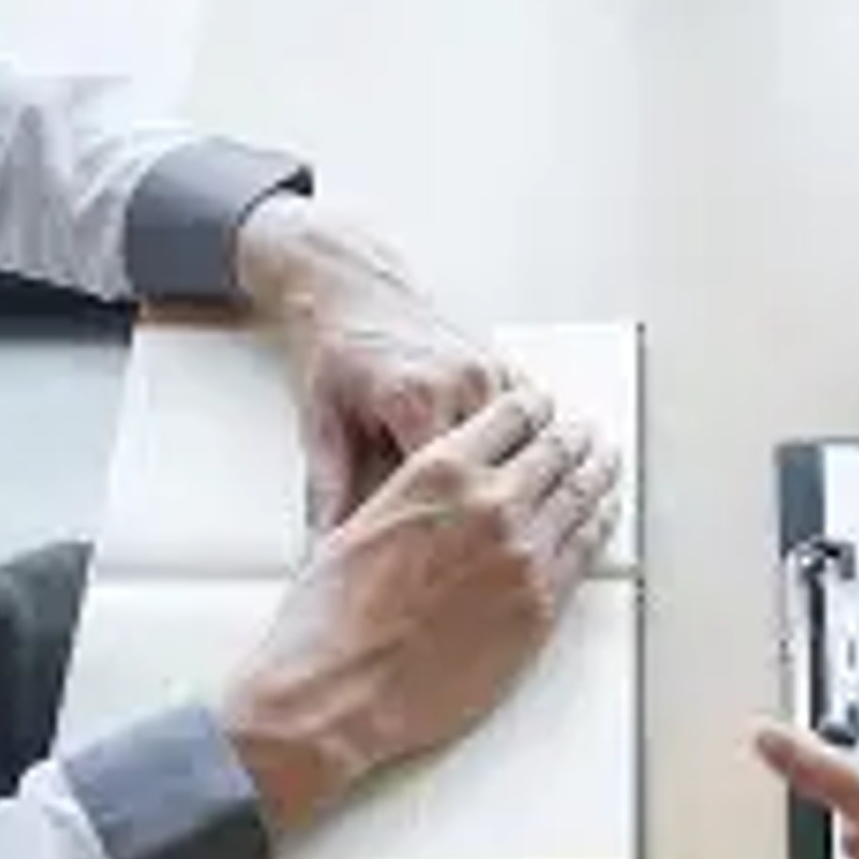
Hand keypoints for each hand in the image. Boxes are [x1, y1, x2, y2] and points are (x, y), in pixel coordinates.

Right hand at [220, 388, 620, 829]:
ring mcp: (524, 553)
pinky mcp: (542, 605)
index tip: (545, 407)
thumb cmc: (332, 615)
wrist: (337, 690)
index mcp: (440, 470)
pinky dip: (600, 523)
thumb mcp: (363, 519)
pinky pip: (586, 549)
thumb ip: (416, 492)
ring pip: (582, 494)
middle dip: (575, 436)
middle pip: (557, 449)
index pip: (513, 412)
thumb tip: (445, 487)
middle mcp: (491, 502)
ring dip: (598, 472)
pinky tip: (603, 515)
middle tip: (587, 433)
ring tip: (606, 463)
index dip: (536, 406)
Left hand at [237, 194, 519, 530]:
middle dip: (496, 515)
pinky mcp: (505, 369)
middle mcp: (461, 381)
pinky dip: (536, 452)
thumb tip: (323, 552)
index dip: (450, 531)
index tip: (450, 564)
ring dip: (527, 483)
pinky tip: (534, 484)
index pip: (448, 482)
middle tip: (496, 556)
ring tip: (528, 526)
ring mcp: (490, 373)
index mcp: (414, 396)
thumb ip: (327, 491)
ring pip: (531, 444)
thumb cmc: (338, 359)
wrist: (356, 294)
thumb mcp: (321, 425)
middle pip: (499, 468)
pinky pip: (535, 422)